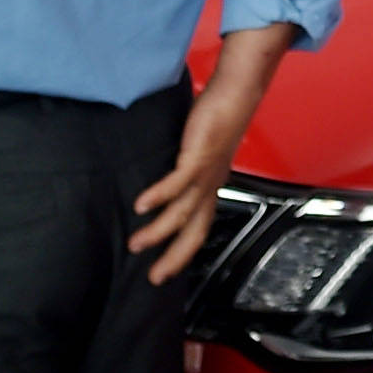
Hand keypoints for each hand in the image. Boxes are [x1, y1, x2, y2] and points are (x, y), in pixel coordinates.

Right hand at [125, 25, 292, 280]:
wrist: (237, 94)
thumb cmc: (216, 120)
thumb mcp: (198, 153)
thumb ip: (184, 170)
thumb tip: (164, 183)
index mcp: (210, 187)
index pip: (198, 228)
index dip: (183, 251)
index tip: (164, 271)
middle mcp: (210, 186)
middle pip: (195, 231)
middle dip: (175, 257)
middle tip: (153, 278)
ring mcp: (206, 172)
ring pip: (183, 211)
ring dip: (159, 231)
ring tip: (135, 244)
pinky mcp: (199, 155)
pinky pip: (178, 181)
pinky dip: (160, 195)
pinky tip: (141, 206)